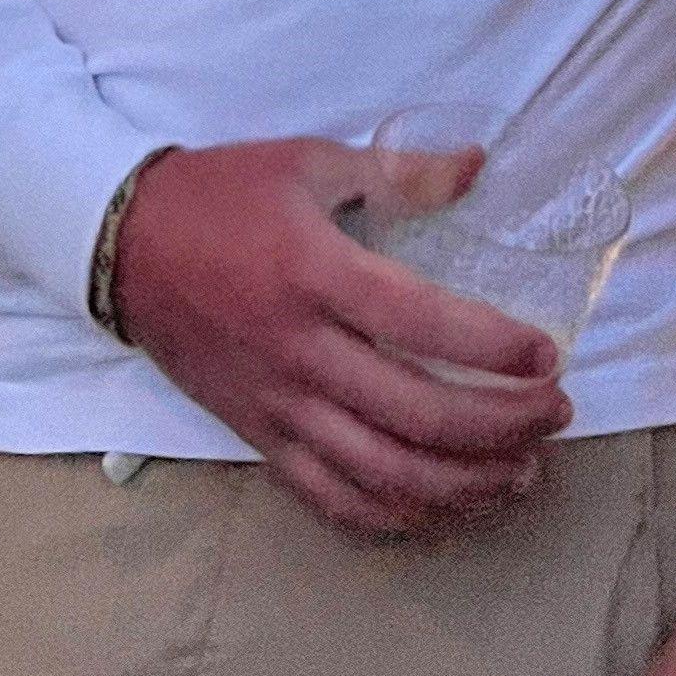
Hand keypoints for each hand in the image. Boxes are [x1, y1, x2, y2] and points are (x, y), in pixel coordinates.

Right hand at [104, 135, 571, 537]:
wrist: (121, 244)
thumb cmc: (221, 193)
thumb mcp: (308, 161)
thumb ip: (399, 169)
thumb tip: (479, 166)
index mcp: (315, 273)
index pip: (423, 322)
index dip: (495, 347)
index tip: (548, 354)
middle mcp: (299, 350)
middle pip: (418, 412)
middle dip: (503, 424)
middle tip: (554, 413)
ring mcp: (278, 405)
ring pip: (385, 472)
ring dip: (465, 483)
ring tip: (521, 472)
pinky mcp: (258, 438)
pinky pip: (334, 498)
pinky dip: (397, 515)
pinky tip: (445, 506)